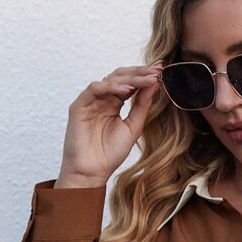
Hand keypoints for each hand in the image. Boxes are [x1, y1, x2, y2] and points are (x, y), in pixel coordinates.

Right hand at [56, 61, 164, 186]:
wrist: (91, 172)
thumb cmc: (110, 154)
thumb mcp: (133, 127)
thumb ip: (142, 106)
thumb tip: (155, 84)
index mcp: (114, 103)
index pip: (130, 83)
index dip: (145, 76)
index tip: (162, 70)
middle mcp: (103, 99)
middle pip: (121, 77)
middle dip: (141, 72)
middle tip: (157, 69)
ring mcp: (90, 101)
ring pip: (110, 79)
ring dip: (130, 77)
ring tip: (147, 79)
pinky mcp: (79, 105)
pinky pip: (95, 89)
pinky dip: (111, 86)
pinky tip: (127, 89)